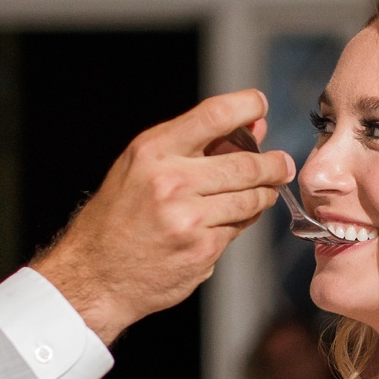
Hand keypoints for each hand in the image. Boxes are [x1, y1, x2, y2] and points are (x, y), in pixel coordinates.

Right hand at [34, 91, 292, 344]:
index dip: (247, 105)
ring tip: (261, 193)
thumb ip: (195, 144)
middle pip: (247, 164)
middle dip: (273, 164)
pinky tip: (224, 223)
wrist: (95, 274)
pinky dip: (239, 225)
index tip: (260, 106)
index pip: (215, 114)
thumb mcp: (142, 166)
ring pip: (251, 200)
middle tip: (282, 165)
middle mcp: (172, 182)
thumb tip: (252, 125)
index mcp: (154, 151)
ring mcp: (189, 219)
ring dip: (263, 195)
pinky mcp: (202, 251)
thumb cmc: (118, 216)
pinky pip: (238, 230)